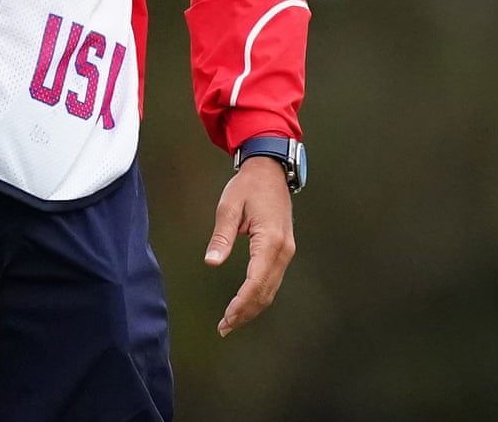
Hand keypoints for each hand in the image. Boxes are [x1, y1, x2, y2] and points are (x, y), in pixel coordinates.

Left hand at [204, 157, 295, 336]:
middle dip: (246, 312)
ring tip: (231, 321)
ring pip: (272, 288)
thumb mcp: (229, 206)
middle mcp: (283, 248)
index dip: (241, 303)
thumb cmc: (249, 185)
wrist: (270, 169)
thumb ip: (221, 237)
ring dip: (253, 307)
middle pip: (266, 290)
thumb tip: (211, 262)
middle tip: (224, 327)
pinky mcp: (284, 248)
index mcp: (269, 239)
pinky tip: (245, 302)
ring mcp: (287, 249)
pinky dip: (260, 295)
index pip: (256, 281)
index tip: (226, 319)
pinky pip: (273, 279)